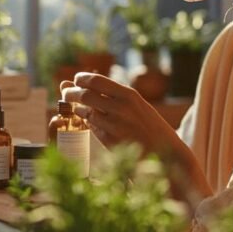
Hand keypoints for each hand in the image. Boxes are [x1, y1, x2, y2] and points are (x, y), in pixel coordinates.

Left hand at [60, 72, 177, 155]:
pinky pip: (93, 128)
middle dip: (71, 93)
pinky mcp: (110, 142)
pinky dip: (90, 123)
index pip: (95, 80)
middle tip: (67, 93)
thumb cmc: (149, 124)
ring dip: (80, 110)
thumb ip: (108, 93)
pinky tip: (95, 122)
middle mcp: (121, 109)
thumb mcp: (135, 103)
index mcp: (129, 95)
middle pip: (84, 95)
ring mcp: (115, 127)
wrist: (165, 151)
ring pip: (86, 113)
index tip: (76, 80)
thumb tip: (75, 82)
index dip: (80, 79)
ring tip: (83, 108)